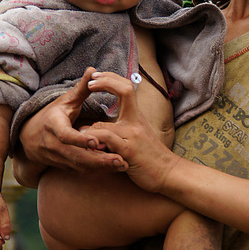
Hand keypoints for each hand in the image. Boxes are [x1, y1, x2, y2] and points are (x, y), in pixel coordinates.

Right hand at [16, 67, 127, 174]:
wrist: (29, 138)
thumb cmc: (53, 115)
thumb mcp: (65, 101)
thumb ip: (81, 88)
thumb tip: (93, 69)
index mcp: (53, 125)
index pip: (65, 135)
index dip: (80, 140)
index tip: (96, 142)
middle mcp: (53, 144)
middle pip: (76, 155)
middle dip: (98, 159)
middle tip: (119, 160)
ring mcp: (57, 157)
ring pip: (80, 165)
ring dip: (101, 167)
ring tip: (122, 165)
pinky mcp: (63, 165)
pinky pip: (80, 170)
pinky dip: (97, 170)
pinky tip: (114, 168)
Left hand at [87, 71, 177, 192]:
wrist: (169, 172)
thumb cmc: (151, 156)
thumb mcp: (139, 135)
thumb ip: (124, 126)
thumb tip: (102, 123)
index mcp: (136, 116)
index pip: (127, 87)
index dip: (111, 78)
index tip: (96, 77)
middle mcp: (136, 121)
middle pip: (125, 90)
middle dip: (105, 81)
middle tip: (90, 82)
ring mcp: (133, 135)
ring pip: (107, 122)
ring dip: (90, 126)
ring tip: (79, 131)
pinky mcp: (129, 151)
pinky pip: (108, 140)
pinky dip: (95, 139)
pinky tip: (88, 145)